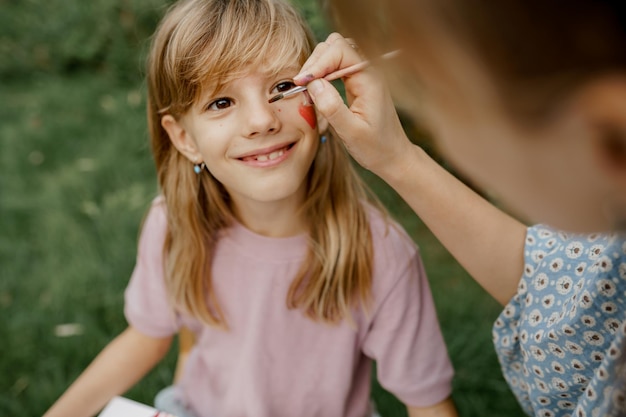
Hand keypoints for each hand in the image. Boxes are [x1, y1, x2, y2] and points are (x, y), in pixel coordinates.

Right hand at [294, 33, 411, 176]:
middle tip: (302, 86)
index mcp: (370, 79)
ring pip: (334, 53)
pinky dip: (322, 73)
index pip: (340, 51)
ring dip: (317, 66)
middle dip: (315, 62)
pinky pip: (336, 65)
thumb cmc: (375, 148)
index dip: (317, 63)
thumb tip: (313, 84)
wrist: (393, 156)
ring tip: (307, 89)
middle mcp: (368, 71)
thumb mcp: (351, 133)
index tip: (301, 82)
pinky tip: (316, 90)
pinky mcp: (357, 81)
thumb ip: (332, 108)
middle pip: (336, 46)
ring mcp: (363, 75)